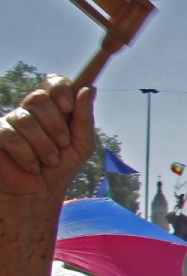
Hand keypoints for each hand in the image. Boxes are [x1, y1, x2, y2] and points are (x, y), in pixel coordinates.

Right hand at [0, 75, 94, 204]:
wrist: (40, 193)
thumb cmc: (60, 167)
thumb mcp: (81, 145)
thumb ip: (85, 118)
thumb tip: (88, 88)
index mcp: (53, 108)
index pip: (53, 83)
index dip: (60, 89)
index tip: (67, 107)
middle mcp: (29, 111)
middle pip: (39, 98)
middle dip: (55, 125)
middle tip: (63, 144)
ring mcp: (10, 122)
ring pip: (25, 119)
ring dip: (43, 145)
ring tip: (49, 162)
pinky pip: (10, 136)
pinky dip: (26, 155)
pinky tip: (33, 167)